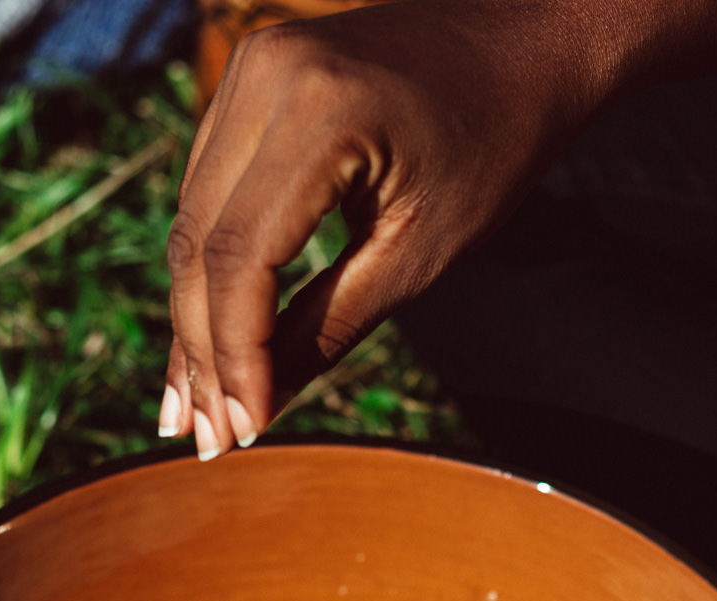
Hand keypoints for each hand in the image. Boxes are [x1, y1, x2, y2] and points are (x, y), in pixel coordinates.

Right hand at [159, 0, 617, 456]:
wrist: (523, 45)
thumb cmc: (496, 147)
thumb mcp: (422, 250)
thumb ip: (330, 324)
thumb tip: (259, 402)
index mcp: (319, 111)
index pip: (241, 256)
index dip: (235, 353)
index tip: (242, 430)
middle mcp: (264, 76)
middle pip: (199, 241)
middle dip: (201, 350)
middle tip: (202, 440)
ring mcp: (248, 69)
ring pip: (192, 220)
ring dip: (193, 318)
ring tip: (192, 410)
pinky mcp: (249, 81)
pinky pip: (210, 191)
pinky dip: (211, 268)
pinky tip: (206, 336)